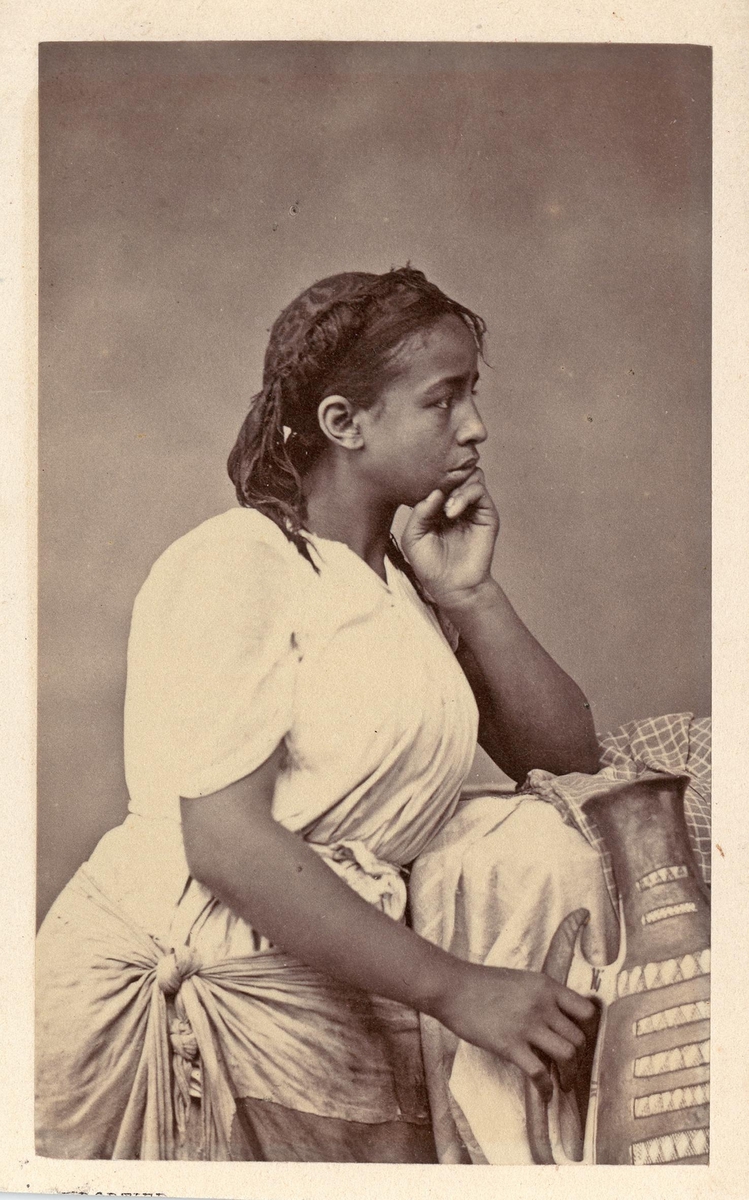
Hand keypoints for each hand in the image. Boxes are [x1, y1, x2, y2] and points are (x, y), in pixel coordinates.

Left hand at [400, 469, 499, 607]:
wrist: (453, 586)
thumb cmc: (431, 565)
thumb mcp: (413, 537)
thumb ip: (419, 511)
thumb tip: (435, 491)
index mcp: (438, 506)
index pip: (437, 479)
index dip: (427, 481)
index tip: (416, 493)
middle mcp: (457, 503)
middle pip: (456, 473)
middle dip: (444, 479)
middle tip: (435, 498)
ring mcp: (473, 508)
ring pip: (470, 475)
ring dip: (455, 488)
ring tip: (445, 510)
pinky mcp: (487, 514)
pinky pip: (479, 490)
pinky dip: (464, 496)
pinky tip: (452, 513)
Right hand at [434, 960, 595, 1099]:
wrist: (452, 987)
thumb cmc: (482, 983)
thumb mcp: (521, 980)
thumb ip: (541, 996)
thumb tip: (557, 1019)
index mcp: (546, 986)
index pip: (586, 1010)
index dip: (590, 1030)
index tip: (584, 1043)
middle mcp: (542, 1005)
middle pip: (579, 1038)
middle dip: (580, 1059)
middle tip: (571, 1069)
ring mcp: (527, 1025)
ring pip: (567, 1056)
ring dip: (569, 1075)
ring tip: (563, 1084)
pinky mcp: (510, 1045)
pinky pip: (539, 1073)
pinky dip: (546, 1089)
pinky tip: (545, 1094)